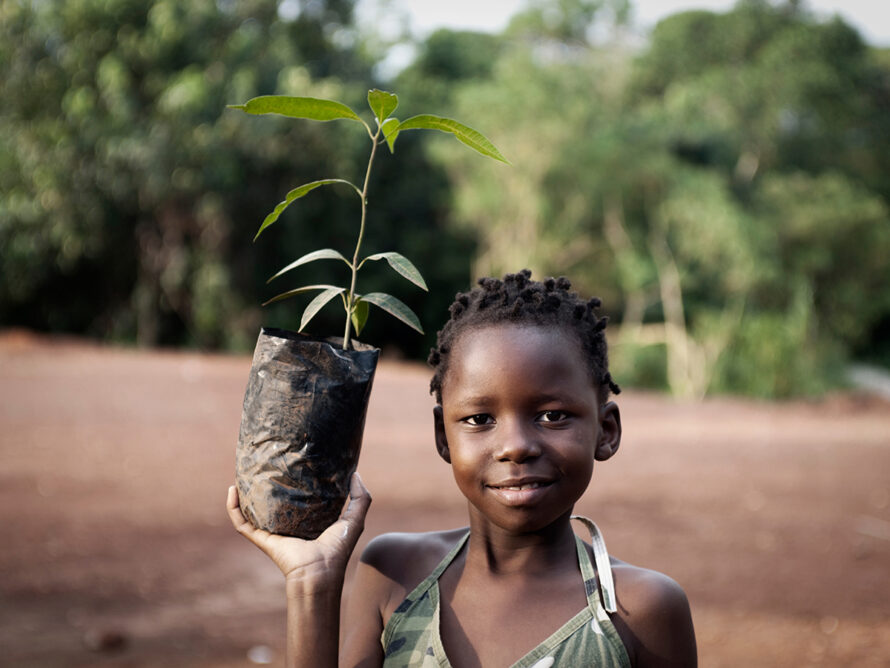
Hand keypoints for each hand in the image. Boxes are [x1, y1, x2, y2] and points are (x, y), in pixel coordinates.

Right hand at [227, 472, 371, 592]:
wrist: (320, 572)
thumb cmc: (338, 548)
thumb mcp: (354, 519)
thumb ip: (361, 498)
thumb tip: (355, 473)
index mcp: (307, 520)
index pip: (297, 498)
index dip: (293, 481)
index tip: (291, 462)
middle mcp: (287, 525)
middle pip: (271, 502)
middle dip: (265, 485)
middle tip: (263, 464)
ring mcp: (271, 532)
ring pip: (251, 510)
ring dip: (243, 495)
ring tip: (242, 474)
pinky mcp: (260, 538)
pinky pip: (241, 522)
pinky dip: (233, 508)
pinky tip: (232, 490)